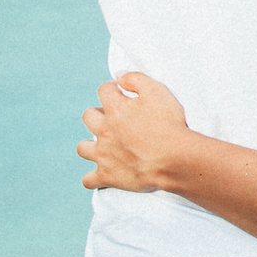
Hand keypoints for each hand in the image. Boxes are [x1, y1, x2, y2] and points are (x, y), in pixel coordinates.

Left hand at [78, 71, 194, 192]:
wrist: (173, 159)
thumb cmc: (168, 125)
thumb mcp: (158, 91)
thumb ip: (136, 79)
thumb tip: (118, 75)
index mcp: (115, 109)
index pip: (104, 90)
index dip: (112, 89)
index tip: (121, 92)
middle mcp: (104, 130)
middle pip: (88, 116)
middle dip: (98, 114)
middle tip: (114, 118)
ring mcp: (103, 154)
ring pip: (83, 148)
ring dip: (90, 144)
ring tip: (103, 145)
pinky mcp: (107, 176)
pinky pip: (88, 180)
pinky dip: (92, 177)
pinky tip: (101, 174)